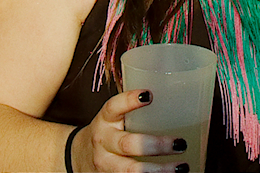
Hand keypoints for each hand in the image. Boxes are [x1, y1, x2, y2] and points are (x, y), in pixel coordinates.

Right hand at [74, 90, 188, 171]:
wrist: (79, 156)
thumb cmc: (109, 130)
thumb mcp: (115, 116)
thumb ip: (135, 109)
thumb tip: (177, 94)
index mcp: (105, 119)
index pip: (114, 107)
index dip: (129, 100)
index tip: (149, 94)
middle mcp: (103, 142)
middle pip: (128, 144)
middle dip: (156, 145)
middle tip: (180, 143)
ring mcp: (105, 164)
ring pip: (130, 170)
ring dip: (158, 170)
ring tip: (181, 167)